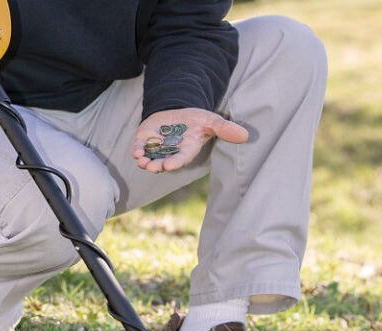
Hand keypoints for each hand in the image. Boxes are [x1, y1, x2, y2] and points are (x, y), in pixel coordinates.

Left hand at [132, 108, 248, 173]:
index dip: (174, 163)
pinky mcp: (146, 140)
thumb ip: (224, 129)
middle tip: (152, 167)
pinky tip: (136, 151)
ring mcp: (157, 148)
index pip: (180, 160)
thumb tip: (245, 135)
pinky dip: (137, 150)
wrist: (179, 112)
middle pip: (162, 163)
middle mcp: (170, 153)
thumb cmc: (196, 120)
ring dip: (144, 161)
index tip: (169, 166)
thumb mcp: (211, 121)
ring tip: (141, 160)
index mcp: (185, 151)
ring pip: (149, 158)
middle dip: (156, 165)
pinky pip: (140, 148)